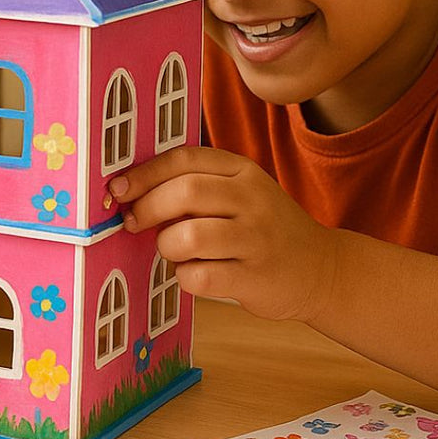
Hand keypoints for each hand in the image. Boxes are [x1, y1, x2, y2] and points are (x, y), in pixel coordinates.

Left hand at [110, 146, 335, 322]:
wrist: (320, 269)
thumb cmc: (260, 228)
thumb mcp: (238, 192)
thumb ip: (194, 185)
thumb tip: (128, 191)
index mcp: (242, 170)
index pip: (184, 159)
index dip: (144, 173)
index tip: (117, 189)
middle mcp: (253, 200)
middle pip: (185, 193)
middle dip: (148, 208)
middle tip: (133, 222)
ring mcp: (257, 239)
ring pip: (189, 237)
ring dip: (166, 246)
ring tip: (172, 250)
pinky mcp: (256, 279)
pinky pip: (199, 277)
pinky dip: (185, 277)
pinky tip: (195, 274)